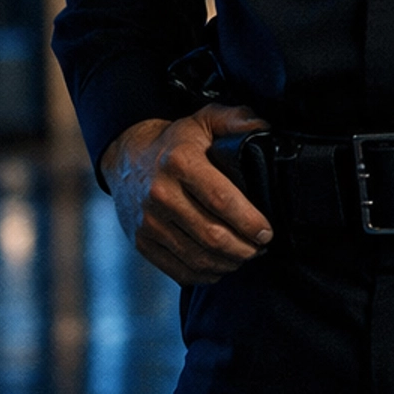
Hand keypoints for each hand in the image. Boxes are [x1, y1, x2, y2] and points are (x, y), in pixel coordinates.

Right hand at [102, 105, 273, 287]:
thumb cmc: (175, 141)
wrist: (126, 157)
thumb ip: (237, 120)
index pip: (222, 200)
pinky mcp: (141, 242)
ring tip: (244, 256)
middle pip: (212, 236)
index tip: (266, 231)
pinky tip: (220, 266)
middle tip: (260, 247)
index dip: (250, 222)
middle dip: (245, 248)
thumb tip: (265, 130)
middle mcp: (160, 194)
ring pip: (198, 257)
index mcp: (179, 162)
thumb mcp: (205, 120)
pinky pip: (179, 270)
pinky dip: (205, 274)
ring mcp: (148, 221)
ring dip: (229, 263)